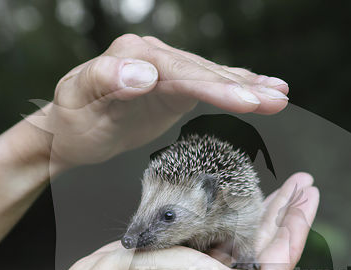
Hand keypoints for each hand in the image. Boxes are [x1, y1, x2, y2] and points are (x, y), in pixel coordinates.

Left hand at [28, 34, 289, 171]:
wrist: (69, 131)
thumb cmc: (72, 121)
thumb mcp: (78, 101)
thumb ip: (106, 80)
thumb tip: (144, 72)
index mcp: (131, 55)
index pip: (181, 71)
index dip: (216, 86)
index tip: (245, 100)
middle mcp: (152, 56)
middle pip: (203, 71)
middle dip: (242, 87)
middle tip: (276, 100)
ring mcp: (165, 69)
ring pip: (212, 76)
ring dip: (249, 86)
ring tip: (281, 95)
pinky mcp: (173, 86)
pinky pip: (209, 84)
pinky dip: (236, 86)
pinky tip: (262, 87)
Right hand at [57, 173, 318, 269]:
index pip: (282, 255)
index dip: (298, 223)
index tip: (310, 192)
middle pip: (269, 241)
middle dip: (288, 211)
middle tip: (304, 181)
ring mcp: (214, 269)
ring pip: (250, 233)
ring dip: (269, 207)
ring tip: (288, 184)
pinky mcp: (196, 256)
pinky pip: (227, 229)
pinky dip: (240, 211)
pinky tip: (248, 195)